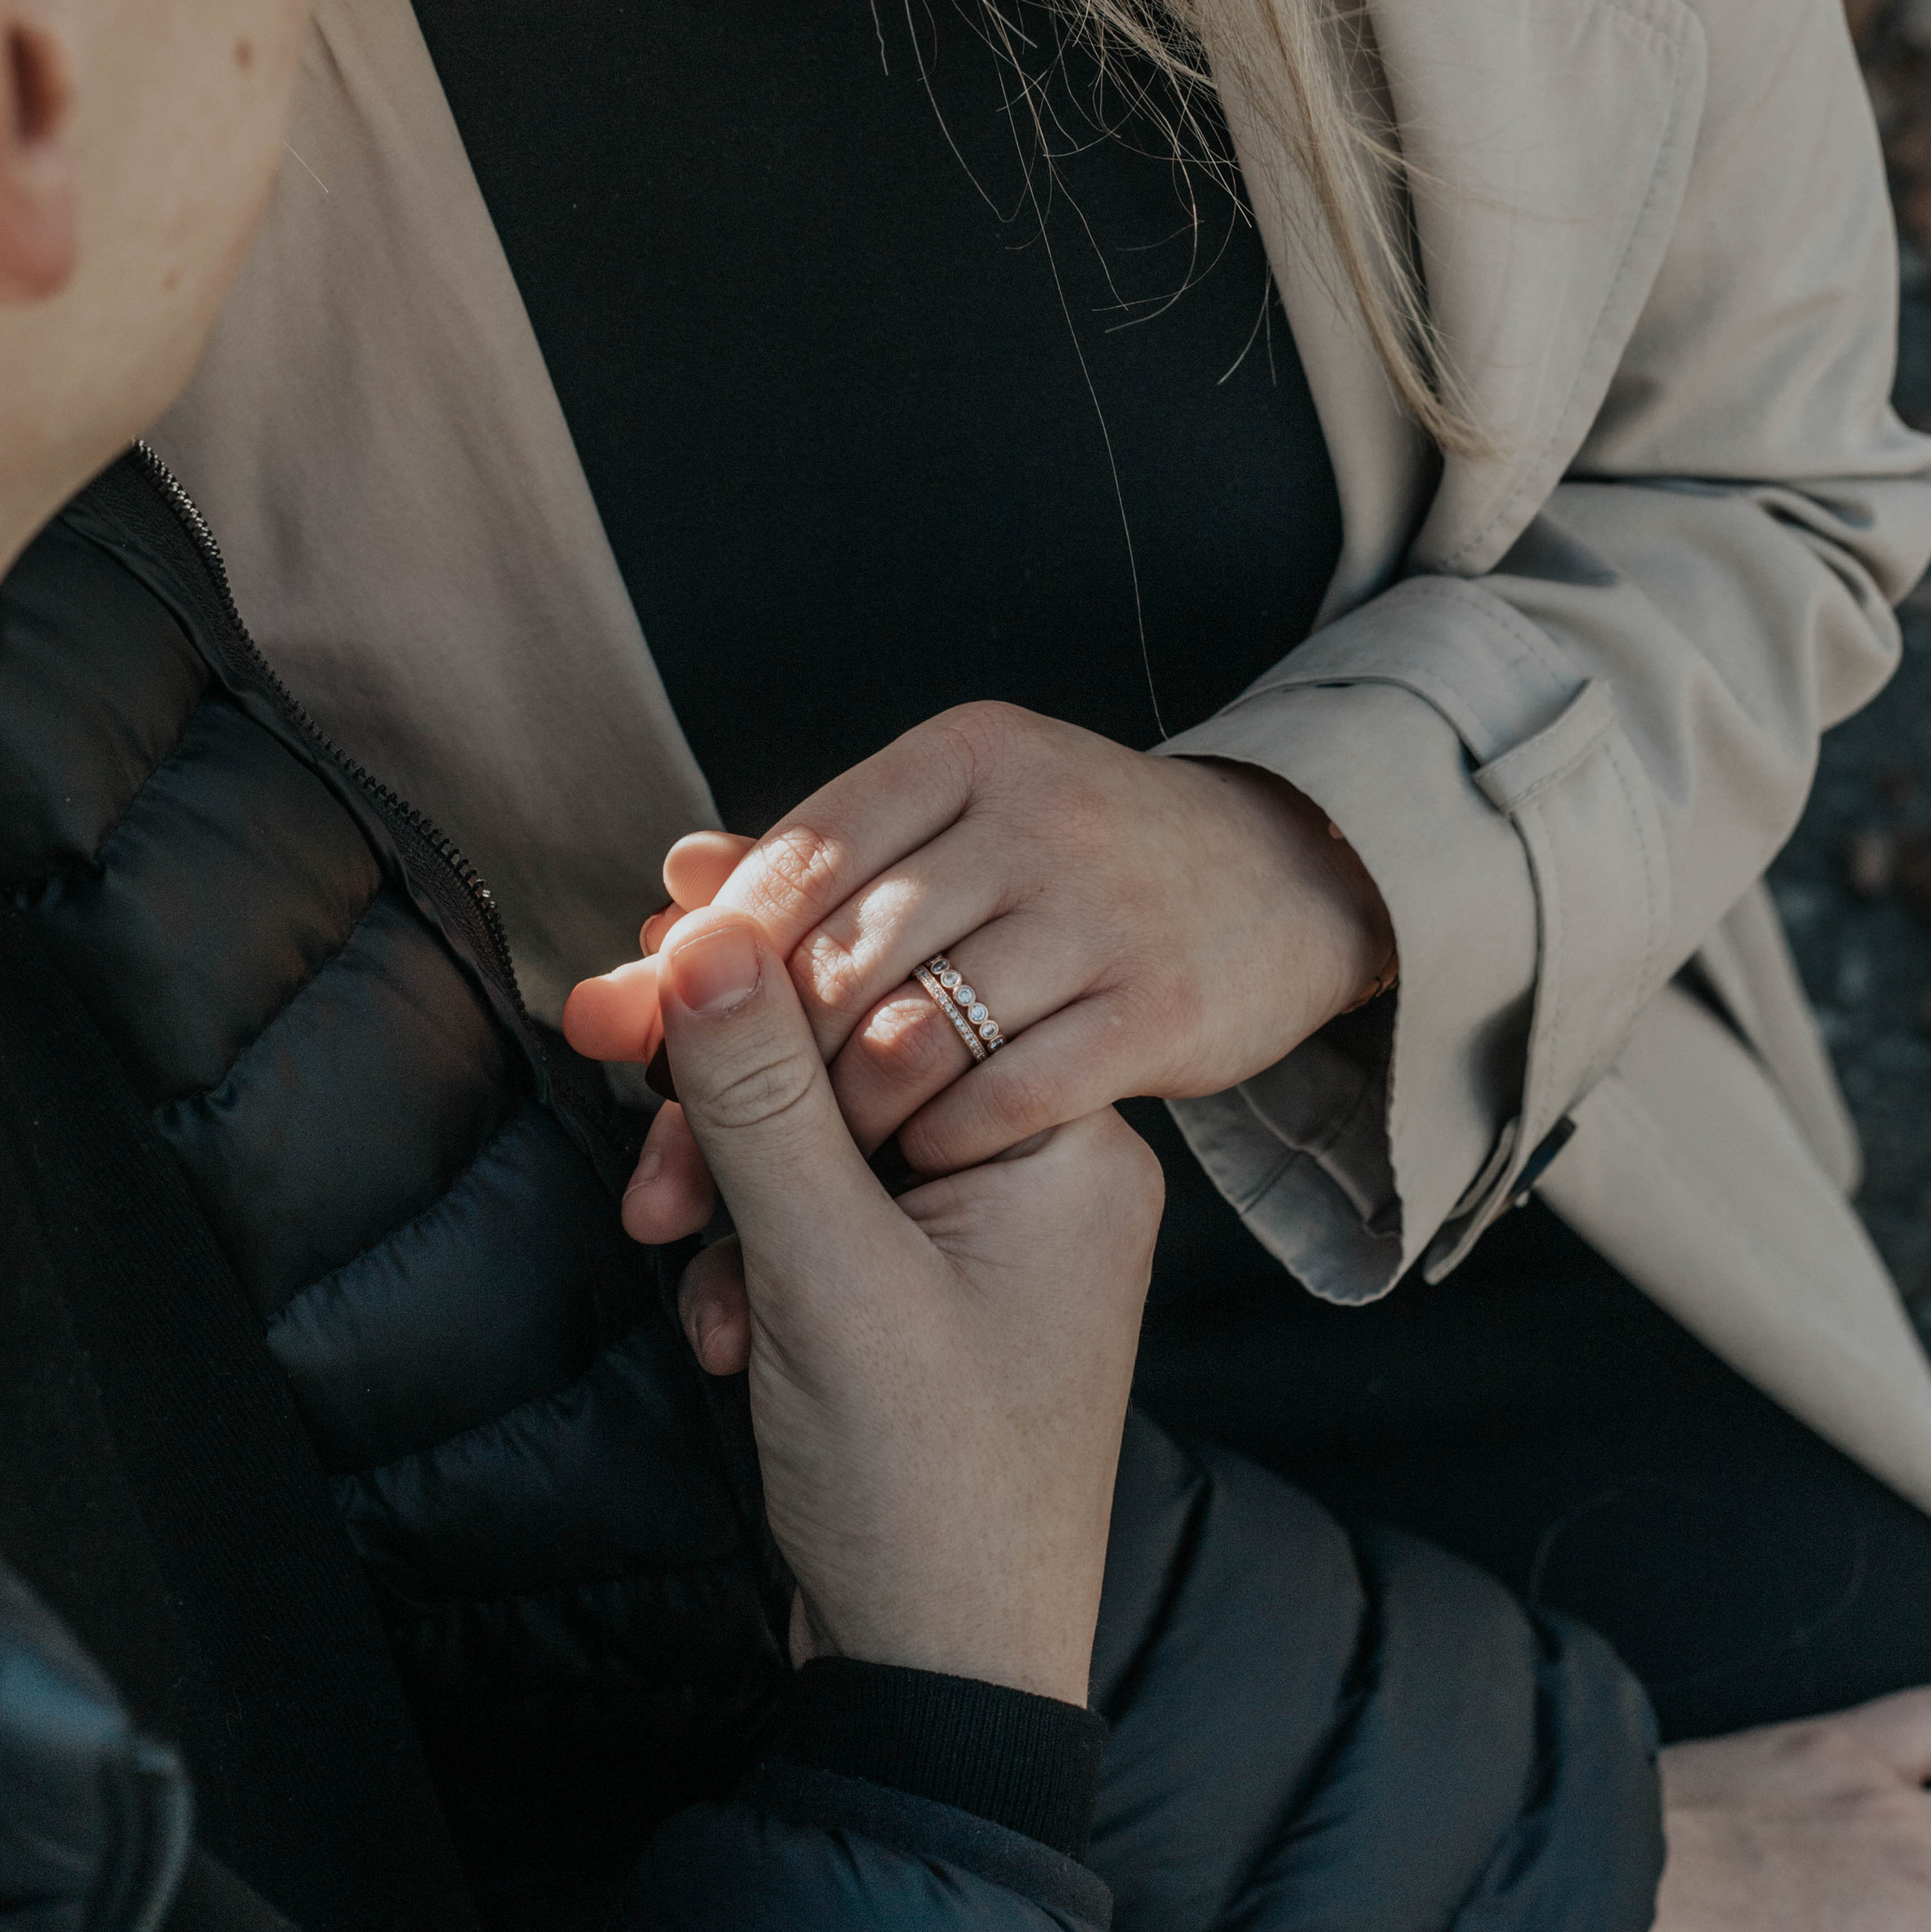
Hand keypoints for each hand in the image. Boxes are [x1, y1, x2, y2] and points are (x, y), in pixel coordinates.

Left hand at [565, 699, 1390, 1252]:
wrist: (1285, 880)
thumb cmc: (1077, 869)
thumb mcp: (959, 828)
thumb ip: (814, 864)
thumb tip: (669, 886)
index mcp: (969, 751)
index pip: (798, 854)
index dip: (712, 958)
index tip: (645, 1040)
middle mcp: (1037, 813)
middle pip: (837, 956)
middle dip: (742, 1077)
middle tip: (675, 1172)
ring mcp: (1103, 910)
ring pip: (910, 1035)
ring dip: (831, 1130)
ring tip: (798, 1180)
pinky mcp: (1159, 1009)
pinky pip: (1003, 1097)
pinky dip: (937, 1144)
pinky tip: (914, 1168)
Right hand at [649, 898, 1162, 1701]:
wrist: (943, 1692)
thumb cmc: (925, 1494)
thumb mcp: (824, 1272)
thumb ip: (759, 1094)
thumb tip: (705, 926)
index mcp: (1069, 1138)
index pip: (904, 984)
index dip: (761, 972)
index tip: (640, 961)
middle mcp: (1046, 1167)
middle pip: (855, 1051)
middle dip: (722, 1082)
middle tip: (601, 1048)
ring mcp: (991, 1234)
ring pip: (825, 1131)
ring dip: (724, 1177)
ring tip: (659, 1232)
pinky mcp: (932, 1293)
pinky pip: (827, 1209)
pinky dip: (753, 1249)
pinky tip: (718, 1320)